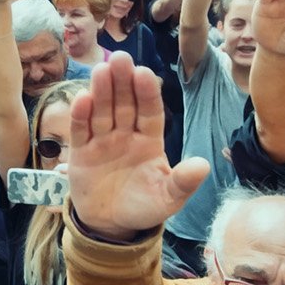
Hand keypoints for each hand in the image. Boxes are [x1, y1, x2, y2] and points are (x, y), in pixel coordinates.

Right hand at [67, 53, 209, 237]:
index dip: (147, 93)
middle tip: (121, 58)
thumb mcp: (168, 199)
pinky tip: (82, 98)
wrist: (111, 226)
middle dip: (122, 82)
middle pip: (124, 104)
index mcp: (150, 140)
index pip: (150, 112)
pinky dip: (81, 115)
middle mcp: (126, 134)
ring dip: (101, 91)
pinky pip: (81, 130)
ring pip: (102, 111)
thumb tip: (204, 165)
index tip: (144, 73)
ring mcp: (102, 140)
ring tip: (101, 70)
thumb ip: (183, 182)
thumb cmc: (143, 207)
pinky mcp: (81, 152)